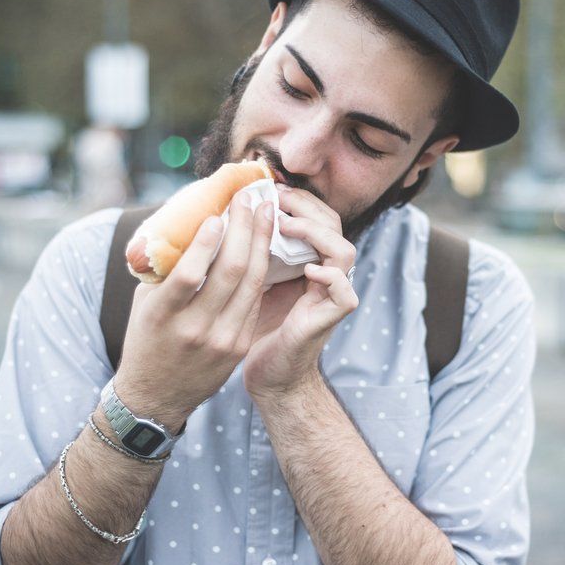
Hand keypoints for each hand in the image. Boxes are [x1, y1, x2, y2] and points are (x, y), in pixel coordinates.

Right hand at [115, 191, 273, 431]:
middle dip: (244, 230)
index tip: (218, 213)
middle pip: (230, 272)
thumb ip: (165, 269)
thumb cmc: (147, 338)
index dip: (206, 242)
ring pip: (251, 284)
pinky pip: (254, 300)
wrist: (156, 396)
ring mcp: (221, 340)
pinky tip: (265, 245)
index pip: (190, 274)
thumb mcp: (145, 304)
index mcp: (162, 316)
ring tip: (264, 214)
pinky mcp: (239, 347)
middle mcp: (194, 329)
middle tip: (249, 200)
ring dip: (260, 243)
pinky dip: (261, 269)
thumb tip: (187, 220)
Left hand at [243, 185, 358, 401]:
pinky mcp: (330, 319)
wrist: (267, 375)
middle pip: (333, 224)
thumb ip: (247, 253)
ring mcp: (331, 296)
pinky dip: (330, 277)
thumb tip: (219, 215)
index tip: (268, 188)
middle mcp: (324, 274)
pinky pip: (345, 292)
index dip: (297, 199)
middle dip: (306, 206)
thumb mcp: (247, 282)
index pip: (315, 216)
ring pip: (344, 251)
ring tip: (287, 227)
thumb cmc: (251, 329)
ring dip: (317, 233)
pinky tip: (308, 269)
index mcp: (306, 261)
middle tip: (276, 198)